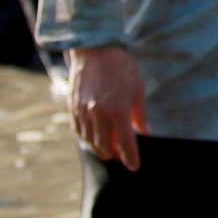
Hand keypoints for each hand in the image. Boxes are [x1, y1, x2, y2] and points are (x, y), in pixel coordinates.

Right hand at [69, 44, 148, 171]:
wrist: (96, 51)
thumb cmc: (122, 68)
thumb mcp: (138, 89)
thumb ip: (140, 115)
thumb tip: (145, 133)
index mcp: (118, 110)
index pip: (126, 143)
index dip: (130, 158)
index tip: (134, 167)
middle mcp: (98, 114)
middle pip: (105, 147)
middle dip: (114, 155)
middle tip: (120, 156)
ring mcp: (83, 112)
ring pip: (89, 142)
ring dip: (99, 149)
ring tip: (108, 149)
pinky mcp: (72, 108)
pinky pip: (78, 131)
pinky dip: (86, 139)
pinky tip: (93, 138)